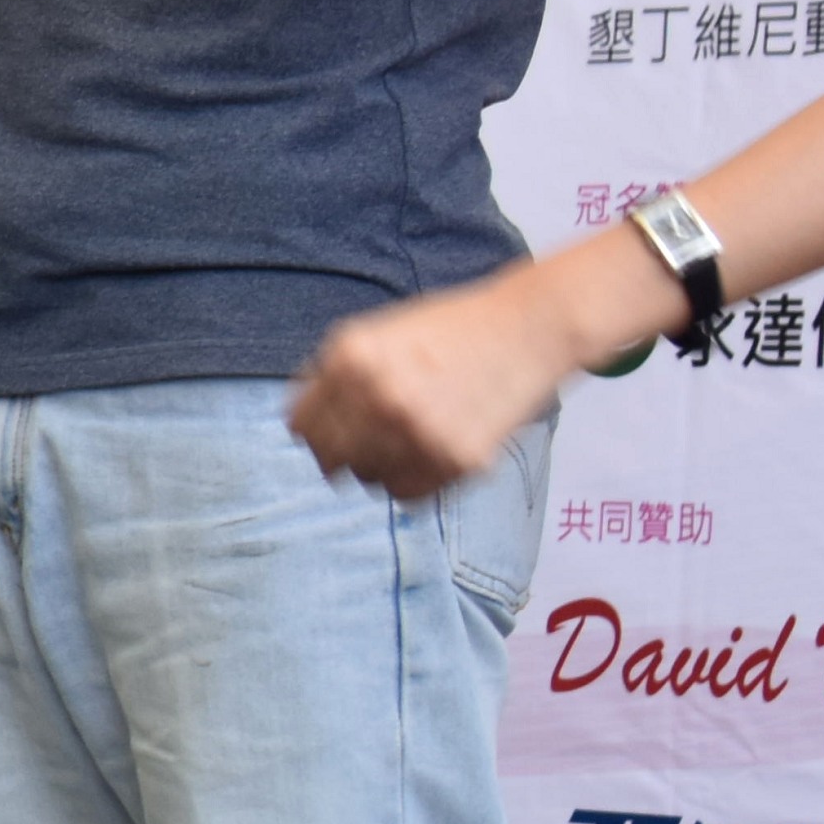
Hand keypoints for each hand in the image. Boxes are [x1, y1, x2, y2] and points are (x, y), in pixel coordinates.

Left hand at [291, 258, 613, 500]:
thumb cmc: (450, 330)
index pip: (301, 426)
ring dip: (380, 467)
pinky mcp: (456, 459)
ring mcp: (417, 430)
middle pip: (329, 460)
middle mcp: (379, 396)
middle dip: (343, 453)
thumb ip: (332, 376)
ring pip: (368, 480)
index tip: (330, 433)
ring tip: (408, 439)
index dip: (314, 432)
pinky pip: (407, 493)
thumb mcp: (375, 334)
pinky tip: (429, 452)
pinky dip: (412, 481)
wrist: (527, 329)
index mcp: (351, 359)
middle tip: (369, 442)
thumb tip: (296, 426)